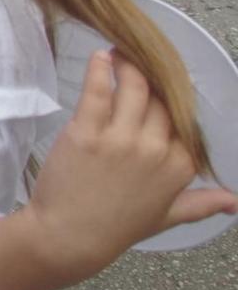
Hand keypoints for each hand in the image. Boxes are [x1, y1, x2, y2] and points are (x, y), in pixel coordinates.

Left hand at [25, 53, 237, 282]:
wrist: (70, 237)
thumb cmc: (117, 227)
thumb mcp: (167, 216)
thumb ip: (201, 203)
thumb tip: (235, 202)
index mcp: (179, 166)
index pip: (183, 118)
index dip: (173, 98)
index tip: (166, 82)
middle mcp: (156, 149)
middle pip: (162, 99)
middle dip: (153, 76)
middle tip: (140, 59)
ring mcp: (121, 140)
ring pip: (135, 88)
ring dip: (129, 64)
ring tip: (120, 52)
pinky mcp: (86, 132)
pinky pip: (99, 91)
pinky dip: (101, 69)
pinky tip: (101, 57)